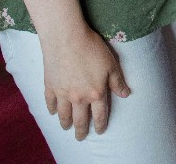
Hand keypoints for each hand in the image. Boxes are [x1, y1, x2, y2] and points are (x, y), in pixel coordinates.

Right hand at [38, 26, 130, 140]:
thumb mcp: (111, 64)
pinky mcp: (50, 85)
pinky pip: (50, 102)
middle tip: (80, 137)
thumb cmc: (91, 48)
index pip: (100, 115)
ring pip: (64, 114)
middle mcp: (78, 98)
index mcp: (96, 93)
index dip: (100, 125)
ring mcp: (62, 93)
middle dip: (81, 130)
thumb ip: (117, 81)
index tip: (100, 131)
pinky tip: (52, 112)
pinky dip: (51, 109)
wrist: (66, 38)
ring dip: (65, 123)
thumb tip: (125, 94)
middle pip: (80, 120)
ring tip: (66, 127)